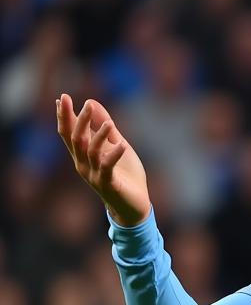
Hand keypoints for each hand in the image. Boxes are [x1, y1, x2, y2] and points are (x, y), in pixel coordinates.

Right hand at [56, 94, 151, 226]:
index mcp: (83, 155)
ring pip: (90, 151)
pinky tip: (123, 145)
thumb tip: (92, 102)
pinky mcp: (108, 184)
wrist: (133, 206)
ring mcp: (93, 175)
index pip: (68, 133)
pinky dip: (114, 155)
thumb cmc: (125, 175)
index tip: (63, 98)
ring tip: (109, 123)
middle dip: (79, 121)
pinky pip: (107, 167)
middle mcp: (83, 164)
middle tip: (86, 104)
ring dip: (99, 136)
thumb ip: (106, 128)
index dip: (65, 117)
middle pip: (76, 139)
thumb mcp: (117, 146)